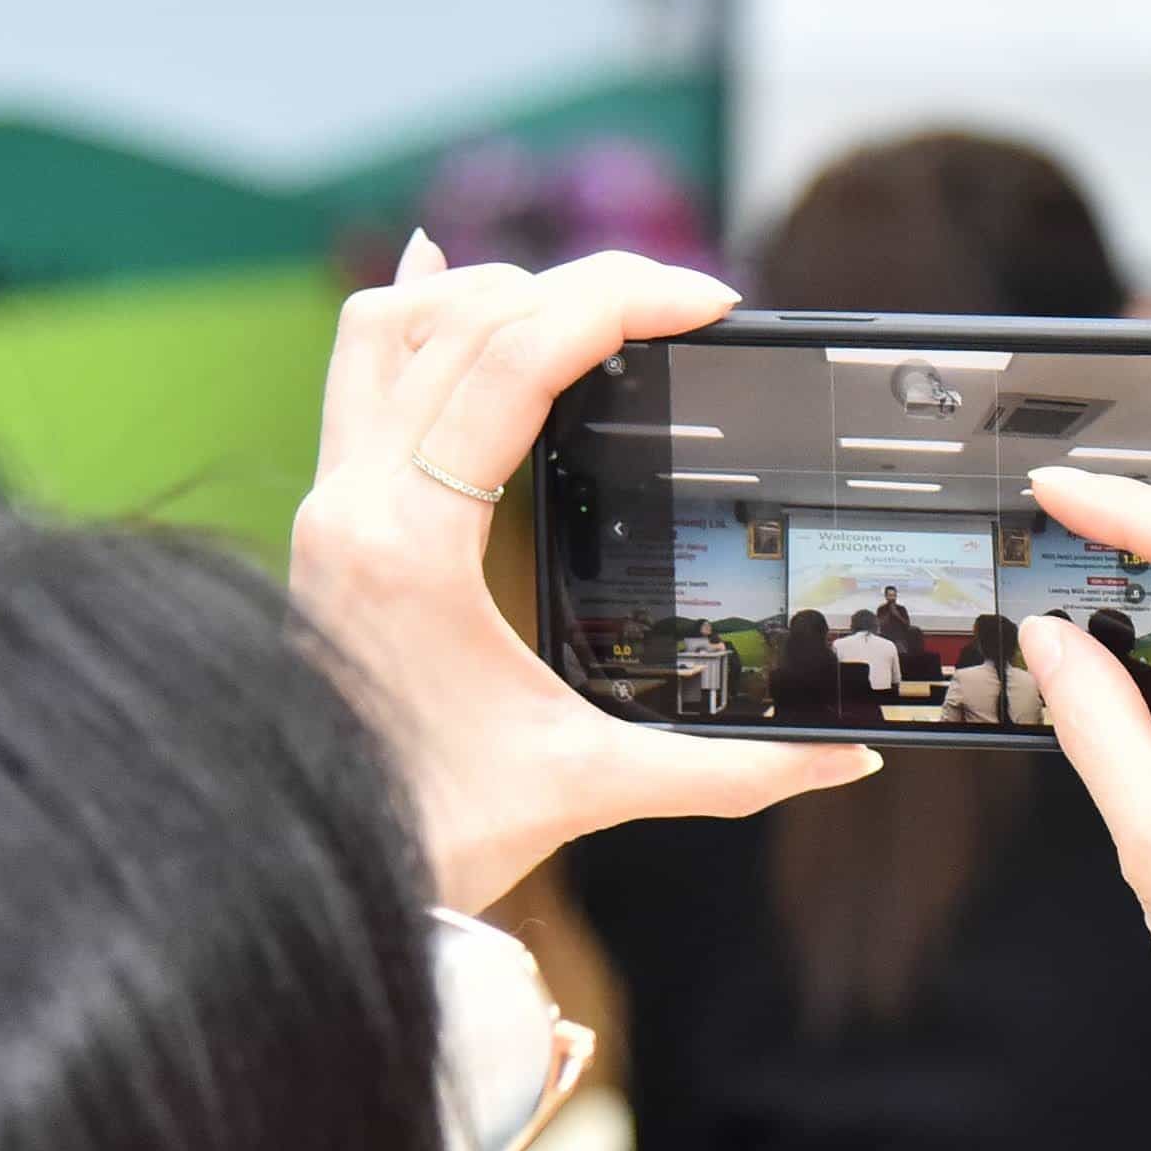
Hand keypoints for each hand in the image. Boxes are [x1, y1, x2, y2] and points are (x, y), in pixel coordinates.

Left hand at [289, 236, 875, 910]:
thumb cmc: (431, 831)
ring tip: (590, 300)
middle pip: (456, 319)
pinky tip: (454, 276)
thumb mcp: (590, 790)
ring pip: (391, 328)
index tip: (705, 302)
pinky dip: (417, 316)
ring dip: (493, 292)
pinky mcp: (330, 520)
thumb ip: (727, 771)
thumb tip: (842, 758)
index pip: (508, 364)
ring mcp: (330, 506)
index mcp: (409, 549)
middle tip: (678, 297)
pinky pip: (360, 372)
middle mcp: (351, 506)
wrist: (308, 873)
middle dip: (578, 284)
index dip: (613, 304)